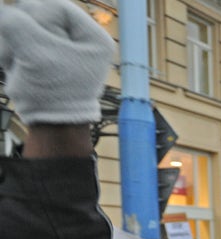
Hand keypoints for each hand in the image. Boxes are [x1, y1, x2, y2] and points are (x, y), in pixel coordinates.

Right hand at [0, 0, 114, 123]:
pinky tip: (12, 65)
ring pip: (21, 26)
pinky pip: (15, 38)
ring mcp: (57, 45)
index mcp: (92, 37)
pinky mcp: (41, 53)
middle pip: (36, 13)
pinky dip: (9, 51)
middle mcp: (78, 38)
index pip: (57, 7)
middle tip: (23, 58)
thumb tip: (2, 8)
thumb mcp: (36, 55)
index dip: (38, 19)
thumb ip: (16, 24)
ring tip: (17, 66)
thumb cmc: (54, 94)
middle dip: (22, 34)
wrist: (51, 125)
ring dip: (12, 44)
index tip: (36, 44)